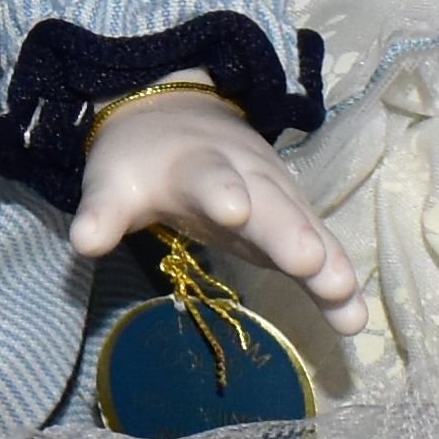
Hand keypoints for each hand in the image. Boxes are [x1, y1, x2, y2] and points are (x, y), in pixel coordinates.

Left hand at [71, 90, 360, 310]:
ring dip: (326, 260)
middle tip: (309, 262)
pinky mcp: (293, 222)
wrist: (177, 119)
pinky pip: (319, 250)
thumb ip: (102, 213)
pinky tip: (354, 319)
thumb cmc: (143, 163)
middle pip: (272, 204)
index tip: (234, 210)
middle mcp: (247, 178)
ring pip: (306, 227)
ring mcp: (276, 198)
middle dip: (290, 232)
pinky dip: (336, 281)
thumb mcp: (114, 182)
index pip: (208, 177)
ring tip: (345, 296)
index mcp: (196, 166)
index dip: (221, 191)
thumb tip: (84, 241)